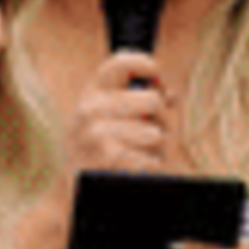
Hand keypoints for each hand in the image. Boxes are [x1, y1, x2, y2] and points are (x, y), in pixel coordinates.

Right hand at [70, 54, 173, 172]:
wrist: (76, 186)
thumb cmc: (101, 146)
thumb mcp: (110, 116)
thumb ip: (138, 99)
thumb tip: (171, 95)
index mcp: (92, 92)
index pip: (120, 63)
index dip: (146, 64)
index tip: (158, 78)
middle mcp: (91, 109)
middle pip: (153, 101)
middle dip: (163, 117)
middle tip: (156, 129)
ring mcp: (97, 134)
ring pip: (155, 133)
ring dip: (158, 146)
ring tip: (144, 152)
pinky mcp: (108, 159)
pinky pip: (150, 158)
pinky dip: (151, 165)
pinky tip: (137, 166)